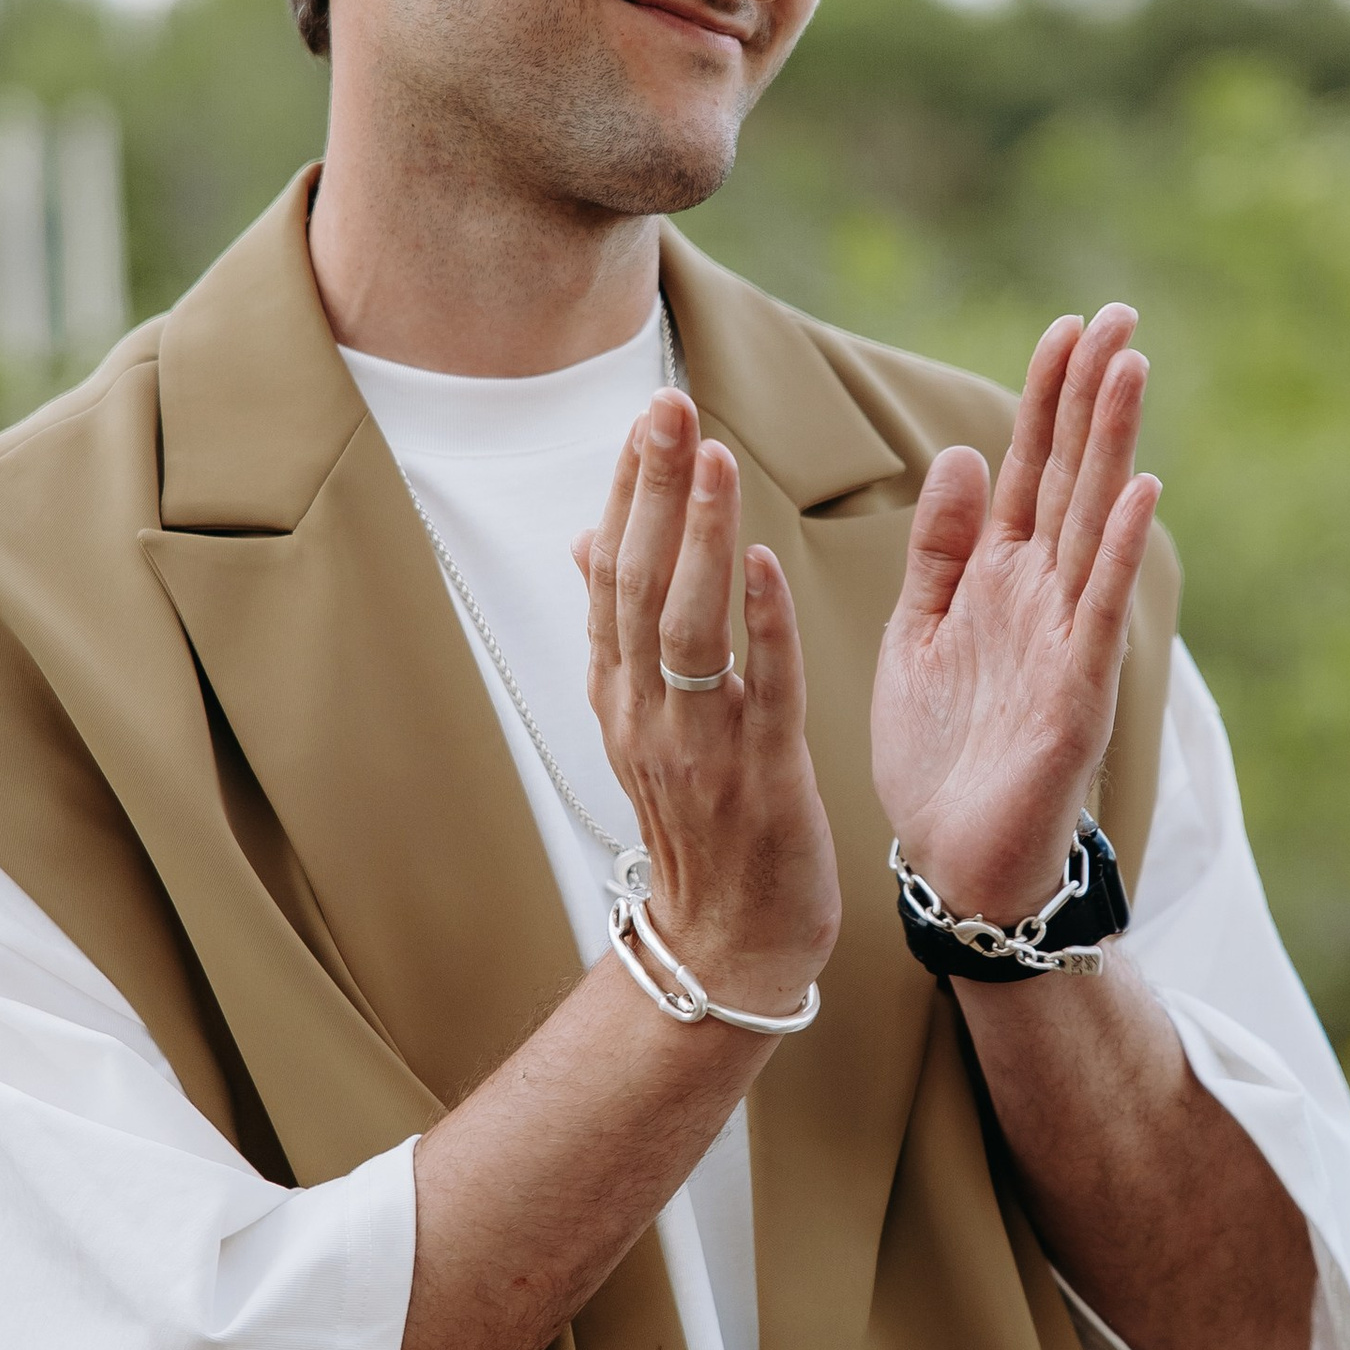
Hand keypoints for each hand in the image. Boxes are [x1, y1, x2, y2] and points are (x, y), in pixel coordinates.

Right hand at [576, 389, 839, 1017]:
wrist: (727, 944)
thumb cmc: (699, 825)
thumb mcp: (643, 724)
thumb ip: (621, 632)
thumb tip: (587, 537)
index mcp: (620, 694)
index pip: (614, 574)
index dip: (628, 493)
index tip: (647, 416)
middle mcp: (646, 714)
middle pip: (640, 585)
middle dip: (654, 492)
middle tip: (669, 405)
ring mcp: (699, 748)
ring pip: (689, 629)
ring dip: (699, 540)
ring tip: (712, 459)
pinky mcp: (761, 779)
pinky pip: (759, 693)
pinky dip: (760, 627)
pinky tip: (760, 564)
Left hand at [873, 308, 1159, 922]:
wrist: (955, 864)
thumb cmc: (941, 755)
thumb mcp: (919, 632)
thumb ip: (939, 548)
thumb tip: (957, 452)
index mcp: (997, 579)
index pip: (1026, 468)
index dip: (1045, 397)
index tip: (1066, 324)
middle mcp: (1041, 596)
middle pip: (1067, 476)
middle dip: (1089, 396)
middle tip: (1118, 315)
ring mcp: (1065, 640)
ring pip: (1089, 523)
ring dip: (1112, 446)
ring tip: (1132, 367)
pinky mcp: (1076, 693)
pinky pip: (1097, 611)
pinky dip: (1115, 552)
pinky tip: (1136, 492)